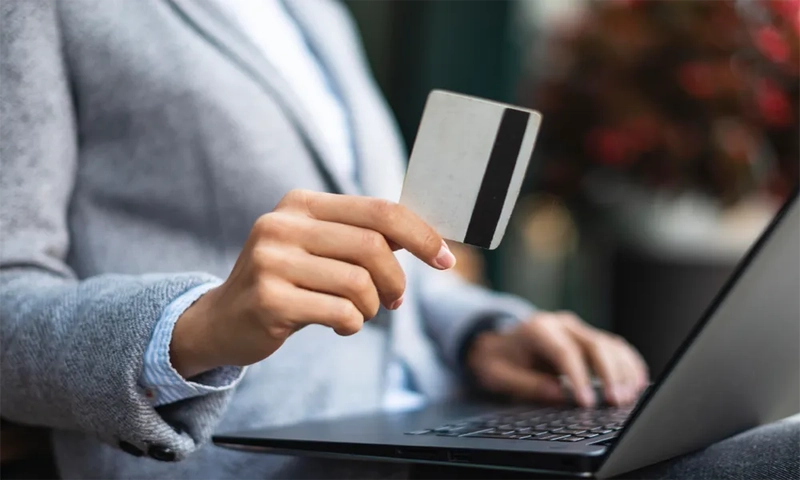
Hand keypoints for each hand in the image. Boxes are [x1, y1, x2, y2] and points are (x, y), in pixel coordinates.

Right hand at [170, 190, 456, 377]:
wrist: (222, 319)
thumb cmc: (287, 282)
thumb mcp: (320, 248)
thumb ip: (362, 237)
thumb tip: (426, 238)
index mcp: (301, 204)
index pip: (379, 210)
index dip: (420, 235)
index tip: (445, 259)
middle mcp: (282, 224)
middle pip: (373, 246)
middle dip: (395, 280)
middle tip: (395, 300)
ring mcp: (271, 261)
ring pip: (359, 283)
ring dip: (372, 306)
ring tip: (360, 313)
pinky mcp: (268, 299)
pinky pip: (340, 312)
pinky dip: (353, 324)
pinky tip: (341, 325)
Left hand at [466, 312, 648, 406]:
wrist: (498, 342)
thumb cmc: (498, 359)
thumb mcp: (498, 374)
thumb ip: (526, 384)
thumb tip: (559, 395)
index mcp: (538, 329)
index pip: (564, 351)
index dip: (579, 377)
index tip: (587, 402)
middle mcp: (562, 325)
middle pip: (595, 344)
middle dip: (608, 374)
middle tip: (614, 402)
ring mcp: (578, 329)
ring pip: (611, 344)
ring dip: (623, 371)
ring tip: (626, 398)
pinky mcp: (589, 338)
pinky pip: (616, 347)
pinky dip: (629, 364)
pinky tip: (637, 383)